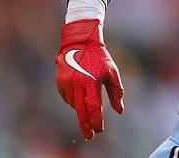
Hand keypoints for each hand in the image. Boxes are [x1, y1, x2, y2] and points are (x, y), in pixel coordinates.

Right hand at [55, 19, 123, 139]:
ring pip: (74, 105)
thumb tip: (119, 111)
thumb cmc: (100, 58)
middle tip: (89, 136)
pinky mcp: (59, 82)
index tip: (99, 131)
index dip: (96, 121)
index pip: (93, 108)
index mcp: (91, 82)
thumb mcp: (112, 72)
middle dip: (86, 125)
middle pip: (81, 112)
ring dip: (82, 108)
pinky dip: (74, 100)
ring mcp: (66, 83)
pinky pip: (67, 98)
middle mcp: (77, 84)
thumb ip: (116, 92)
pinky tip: (80, 92)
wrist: (80, 42)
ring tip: (88, 97)